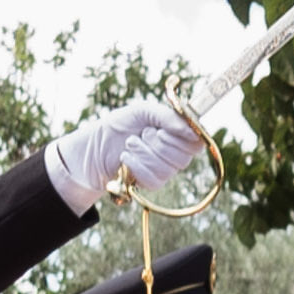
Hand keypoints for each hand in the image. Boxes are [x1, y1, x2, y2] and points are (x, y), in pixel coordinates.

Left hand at [51, 95, 211, 215]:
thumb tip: (192, 131)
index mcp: (178, 133)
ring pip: (167, 169)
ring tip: (130, 143)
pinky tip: (126, 159)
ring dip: (143, 153)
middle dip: (157, 144)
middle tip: (143, 134)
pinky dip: (137, 166)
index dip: (182, 138)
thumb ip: (168, 116)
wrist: (96, 146)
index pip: (197, 142)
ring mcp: (166, 169)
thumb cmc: (120, 124)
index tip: (162, 130)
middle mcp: (176, 152)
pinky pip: (155, 180)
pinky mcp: (153, 182)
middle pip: (183, 157)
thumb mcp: (143, 110)